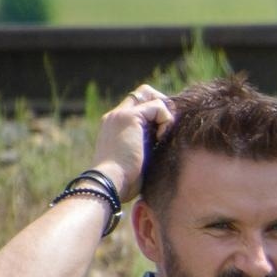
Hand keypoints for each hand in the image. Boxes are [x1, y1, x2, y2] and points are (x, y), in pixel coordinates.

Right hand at [92, 84, 172, 201]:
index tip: (163, 134)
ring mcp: (121, 115)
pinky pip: (158, 106)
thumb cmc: (124, 183)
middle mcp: (115, 116)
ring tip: (162, 138)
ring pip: (151, 95)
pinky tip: (160, 140)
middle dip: (163, 107)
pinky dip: (166, 120)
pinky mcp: (130, 118)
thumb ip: (146, 147)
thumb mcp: (138, 161)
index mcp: (115, 126)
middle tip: (167, 130)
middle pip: (144, 92)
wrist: (109, 184)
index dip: (156, 113)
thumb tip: (163, 145)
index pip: (137, 105)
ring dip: (165, 115)